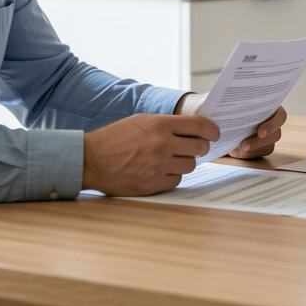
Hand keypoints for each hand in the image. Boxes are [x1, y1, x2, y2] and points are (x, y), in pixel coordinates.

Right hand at [82, 113, 218, 195]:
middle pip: (199, 148)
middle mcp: (162, 144)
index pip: (199, 126)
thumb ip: (167, 124)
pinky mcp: (153, 183)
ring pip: (190, 166)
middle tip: (194, 148)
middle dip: (200, 148)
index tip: (215, 134)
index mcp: (160, 125)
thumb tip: (193, 129)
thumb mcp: (141, 121)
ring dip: (184, 163)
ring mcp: (158, 165)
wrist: (91, 160)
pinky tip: (160, 171)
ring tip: (170, 160)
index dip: (212, 131)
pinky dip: (172, 176)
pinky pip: (177, 180)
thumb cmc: (116, 138)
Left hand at [176, 92, 283, 158]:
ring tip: (233, 149)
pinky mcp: (258, 149)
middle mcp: (269, 121)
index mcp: (266, 106)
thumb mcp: (212, 102)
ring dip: (251, 150)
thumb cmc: (213, 109)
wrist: (208, 123)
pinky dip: (245, 155)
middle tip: (243, 145)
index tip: (260, 131)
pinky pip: (257, 155)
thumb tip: (212, 102)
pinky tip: (233, 151)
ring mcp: (265, 137)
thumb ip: (215, 100)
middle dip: (259, 141)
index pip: (280, 115)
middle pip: (276, 134)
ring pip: (267, 147)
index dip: (273, 124)